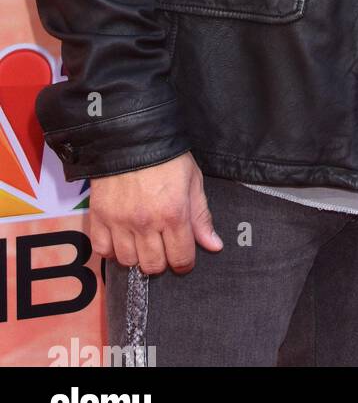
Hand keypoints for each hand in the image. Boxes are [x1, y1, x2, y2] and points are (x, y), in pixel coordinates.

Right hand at [87, 152, 222, 275]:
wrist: (133, 136)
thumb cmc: (168, 157)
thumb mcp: (193, 181)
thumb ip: (201, 217)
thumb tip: (214, 246)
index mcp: (174, 214)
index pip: (180, 258)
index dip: (184, 262)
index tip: (183, 257)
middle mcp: (146, 223)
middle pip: (153, 265)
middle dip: (162, 261)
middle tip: (163, 247)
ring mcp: (120, 221)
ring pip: (128, 261)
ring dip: (137, 256)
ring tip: (142, 241)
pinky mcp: (99, 216)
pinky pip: (102, 250)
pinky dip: (112, 250)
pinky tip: (121, 239)